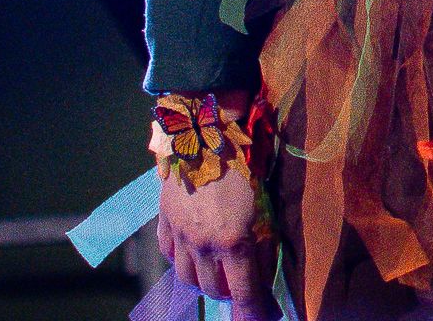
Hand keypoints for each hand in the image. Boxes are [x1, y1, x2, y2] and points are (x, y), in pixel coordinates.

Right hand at [153, 165, 277, 320]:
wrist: (208, 129)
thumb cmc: (247, 164)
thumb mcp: (265, 207)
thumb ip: (262, 244)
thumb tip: (262, 275)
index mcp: (234, 240)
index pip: (244, 294)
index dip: (256, 313)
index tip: (267, 319)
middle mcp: (203, 244)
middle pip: (214, 291)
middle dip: (232, 294)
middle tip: (245, 287)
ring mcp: (180, 234)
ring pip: (189, 279)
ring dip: (207, 282)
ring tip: (221, 273)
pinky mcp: (165, 221)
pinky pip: (170, 256)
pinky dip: (184, 262)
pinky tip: (196, 255)